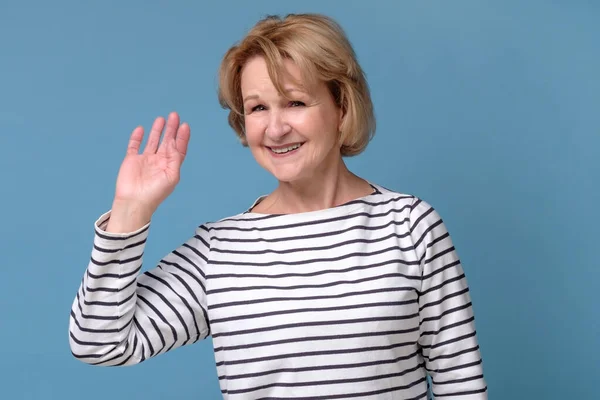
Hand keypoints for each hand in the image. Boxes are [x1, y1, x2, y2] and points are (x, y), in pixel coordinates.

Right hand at [106, 112, 189, 231]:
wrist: (135, 201)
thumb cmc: (155, 193)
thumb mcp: (171, 176)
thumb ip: (174, 158)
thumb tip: (174, 142)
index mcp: (170, 166)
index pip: (178, 148)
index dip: (182, 137)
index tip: (185, 125)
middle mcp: (159, 162)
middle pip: (167, 142)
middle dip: (171, 129)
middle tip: (174, 115)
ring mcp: (145, 160)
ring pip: (152, 141)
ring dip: (157, 130)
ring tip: (161, 119)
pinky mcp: (132, 160)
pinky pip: (134, 146)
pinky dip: (137, 137)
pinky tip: (141, 129)